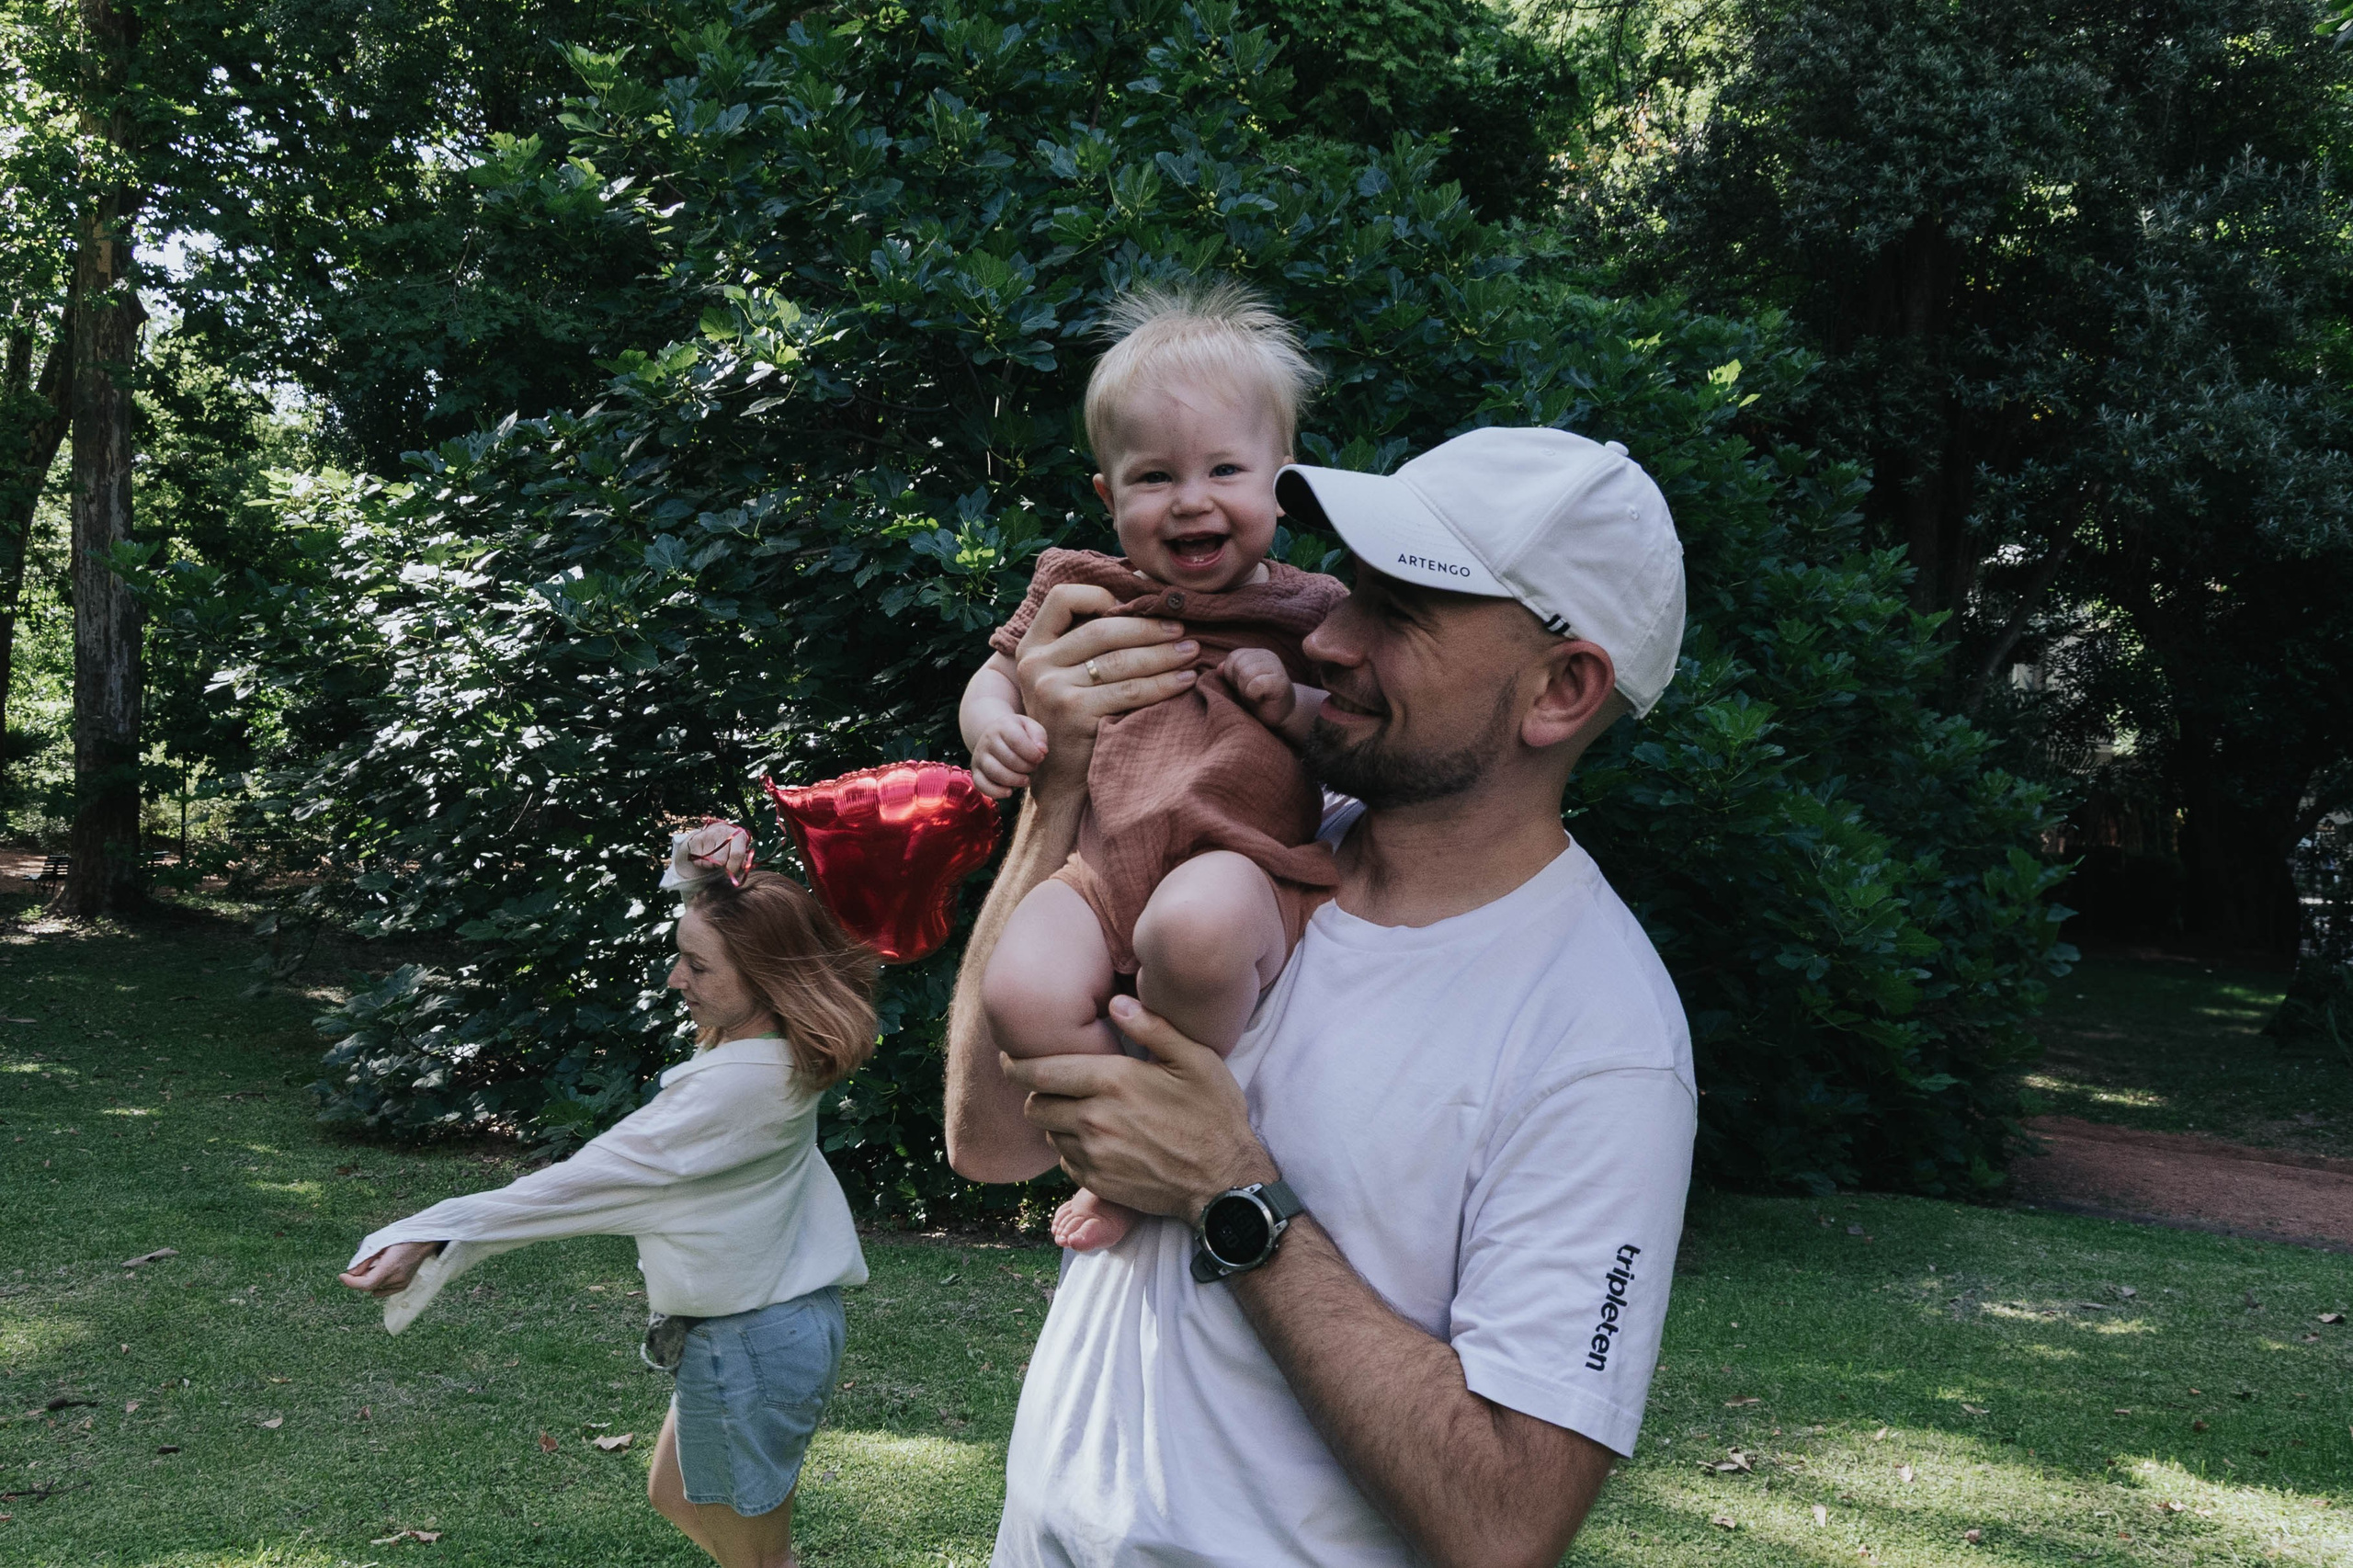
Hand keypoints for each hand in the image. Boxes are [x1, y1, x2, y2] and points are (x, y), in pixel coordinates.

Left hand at [337, 1240, 441, 1297]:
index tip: (342, 1276)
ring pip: (376, 1288)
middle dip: (359, 1278)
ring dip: (369, 1279)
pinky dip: (377, 1284)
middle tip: (359, 1266)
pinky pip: (384, 1290)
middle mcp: (397, 1277)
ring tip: (375, 1265)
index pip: (366, 1284)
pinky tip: (380, 1272)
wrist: (424, 1240)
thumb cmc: (401, 1237)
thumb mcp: (380, 1242)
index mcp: (390, 1265)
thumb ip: (365, 1259)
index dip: (351, 1283)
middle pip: (369, 1286)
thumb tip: (351, 1273)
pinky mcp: (404, 1285)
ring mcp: (401, 1283)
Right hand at [680, 820, 751, 882]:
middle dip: (721, 865)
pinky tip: (706, 854)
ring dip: (711, 864)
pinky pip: (698, 861)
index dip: (734, 867)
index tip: (731, 872)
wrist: (715, 832)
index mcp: (738, 835)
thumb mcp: (740, 850)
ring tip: (714, 856)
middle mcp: (723, 832)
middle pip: (720, 860)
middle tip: (722, 860)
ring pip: (708, 862)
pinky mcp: (696, 839)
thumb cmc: (731, 845)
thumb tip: (743, 868)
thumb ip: (743, 860)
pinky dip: (702, 863)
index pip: (736, 854)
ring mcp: (708, 834)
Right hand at [969, 713, 1048, 799]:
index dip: (1032, 753)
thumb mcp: (1030, 727)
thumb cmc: (1018, 733)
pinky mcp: (976, 771)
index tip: (1041, 757)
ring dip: (1015, 780)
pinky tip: (1009, 792)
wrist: (995, 736)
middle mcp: (987, 740)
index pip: (1016, 740)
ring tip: (1026, 779)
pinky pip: (981, 785)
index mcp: (1002, 726)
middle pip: (1008, 759)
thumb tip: (1042, 751)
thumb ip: (1039, 736)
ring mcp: (979, 756)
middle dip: (1026, 767)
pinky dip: (996, 792)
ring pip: (995, 772)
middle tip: (1034, 767)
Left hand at [1001, 995, 1277, 1224]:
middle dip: (1036, 1094)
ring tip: (1080, 1113)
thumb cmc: (1214, 1116)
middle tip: (1052, 1087)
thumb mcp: (1196, 1060)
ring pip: (1047, 1134)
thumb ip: (1153, 1027)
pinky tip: (1097, 1141)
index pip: (1041, 1072)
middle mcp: (1095, 1118)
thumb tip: (1117, 1002)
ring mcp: (1093, 1155)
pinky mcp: (1097, 1183)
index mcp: (1113, 1081)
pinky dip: (1070, 1149)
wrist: (1225, 1182)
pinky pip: (1064, 1162)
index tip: (1009, 1060)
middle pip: (1034, 1105)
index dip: (1016, 1065)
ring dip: (1055, 1122)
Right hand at [1013, 585, 1199, 794]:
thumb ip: (1085, 645)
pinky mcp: (1075, 714)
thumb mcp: (1065, 677)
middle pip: (1103, 629)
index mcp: (1032, 647)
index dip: (1098, 595)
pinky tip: (1185, 681)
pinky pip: (1131, 692)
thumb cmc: (1074, 719)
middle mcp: (1037, 664)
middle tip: (1183, 630)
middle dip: (1150, 629)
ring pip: (1122, 661)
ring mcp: (1053, 689)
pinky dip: (1164, 684)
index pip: (1061, 599)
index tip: (1133, 608)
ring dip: (1165, 654)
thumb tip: (1144, 605)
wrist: (1060, 778)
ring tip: (1192, 652)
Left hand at [1221, 648, 1295, 727]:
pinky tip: (1261, 699)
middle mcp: (1268, 657)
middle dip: (1238, 683)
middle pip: (1237, 664)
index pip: (1233, 657)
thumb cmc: (1260, 699)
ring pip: (1245, 673)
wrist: (1282, 715)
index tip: (1244, 686)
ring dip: (1245, 690)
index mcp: (1258, 654)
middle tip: (1251, 693)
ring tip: (1256, 696)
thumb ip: (1230, 672)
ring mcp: (1277, 668)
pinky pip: (1256, 684)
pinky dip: (1253, 695)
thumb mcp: (1241, 683)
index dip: (1232, 675)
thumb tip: (1219, 669)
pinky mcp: (1280, 683)